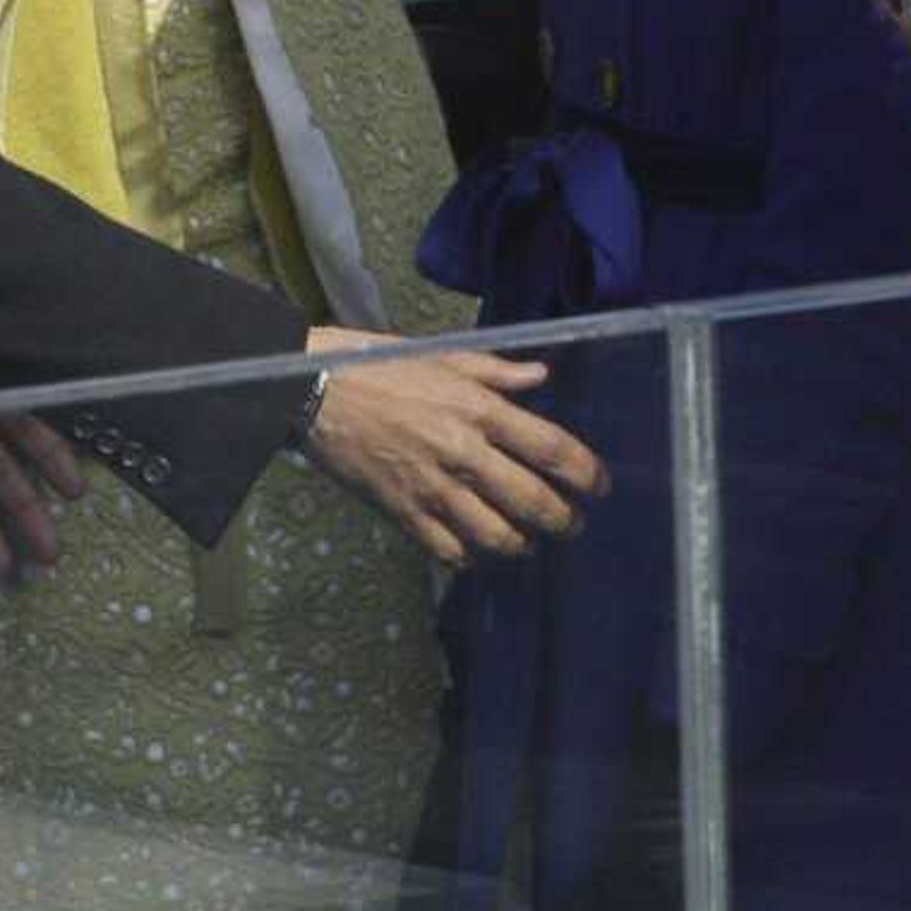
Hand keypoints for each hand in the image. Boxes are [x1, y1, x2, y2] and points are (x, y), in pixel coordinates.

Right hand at [298, 327, 604, 566]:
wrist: (312, 390)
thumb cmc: (378, 364)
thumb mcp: (442, 355)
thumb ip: (496, 371)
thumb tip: (540, 376)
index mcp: (477, 408)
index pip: (550, 448)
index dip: (584, 472)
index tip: (598, 485)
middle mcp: (462, 452)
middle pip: (532, 501)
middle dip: (563, 518)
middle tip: (572, 523)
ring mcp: (432, 488)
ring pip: (496, 534)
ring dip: (522, 542)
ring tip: (528, 539)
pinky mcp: (403, 512)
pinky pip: (450, 550)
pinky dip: (470, 555)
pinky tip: (476, 548)